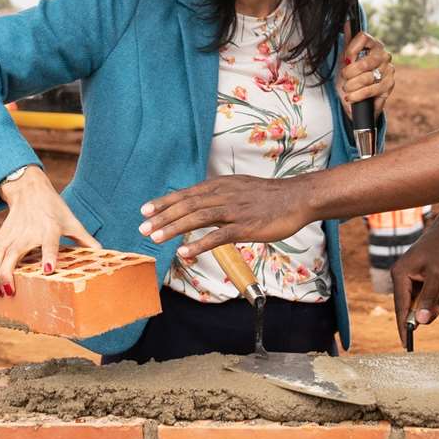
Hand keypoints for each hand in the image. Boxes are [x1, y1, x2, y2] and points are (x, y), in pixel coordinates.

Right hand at [0, 168, 100, 293]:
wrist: (29, 188)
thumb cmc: (53, 207)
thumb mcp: (72, 220)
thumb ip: (85, 238)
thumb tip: (104, 252)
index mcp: (49, 229)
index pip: (50, 243)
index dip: (49, 256)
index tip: (48, 270)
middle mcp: (26, 233)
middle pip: (13, 254)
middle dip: (8, 275)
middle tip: (10, 293)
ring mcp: (9, 236)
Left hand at [139, 174, 313, 259]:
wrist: (296, 197)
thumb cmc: (268, 196)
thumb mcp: (238, 187)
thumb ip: (218, 194)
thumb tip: (200, 201)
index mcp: (220, 186)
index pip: (186, 194)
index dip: (164, 202)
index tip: (145, 210)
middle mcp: (223, 195)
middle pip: (186, 205)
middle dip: (162, 217)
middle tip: (142, 228)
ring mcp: (234, 211)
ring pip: (197, 218)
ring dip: (174, 228)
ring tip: (156, 238)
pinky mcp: (246, 226)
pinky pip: (218, 236)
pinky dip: (200, 243)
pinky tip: (186, 252)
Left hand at [339, 25, 394, 118]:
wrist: (355, 96)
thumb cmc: (351, 75)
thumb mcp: (346, 59)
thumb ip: (348, 41)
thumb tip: (348, 21)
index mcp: (374, 45)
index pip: (363, 38)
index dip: (351, 49)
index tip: (346, 60)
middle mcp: (384, 56)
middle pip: (365, 61)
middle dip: (350, 72)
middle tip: (344, 77)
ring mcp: (389, 71)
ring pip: (368, 77)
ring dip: (353, 85)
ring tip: (347, 89)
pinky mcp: (389, 86)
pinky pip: (372, 90)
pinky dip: (358, 95)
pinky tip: (351, 97)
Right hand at [391, 224, 438, 346]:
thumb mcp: (438, 277)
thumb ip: (428, 299)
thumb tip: (419, 322)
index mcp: (400, 276)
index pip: (400, 308)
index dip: (404, 327)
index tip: (406, 345)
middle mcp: (400, 277)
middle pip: (412, 307)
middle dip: (431, 306)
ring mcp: (408, 277)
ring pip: (422, 302)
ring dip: (438, 298)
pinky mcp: (416, 277)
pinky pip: (426, 294)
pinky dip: (438, 293)